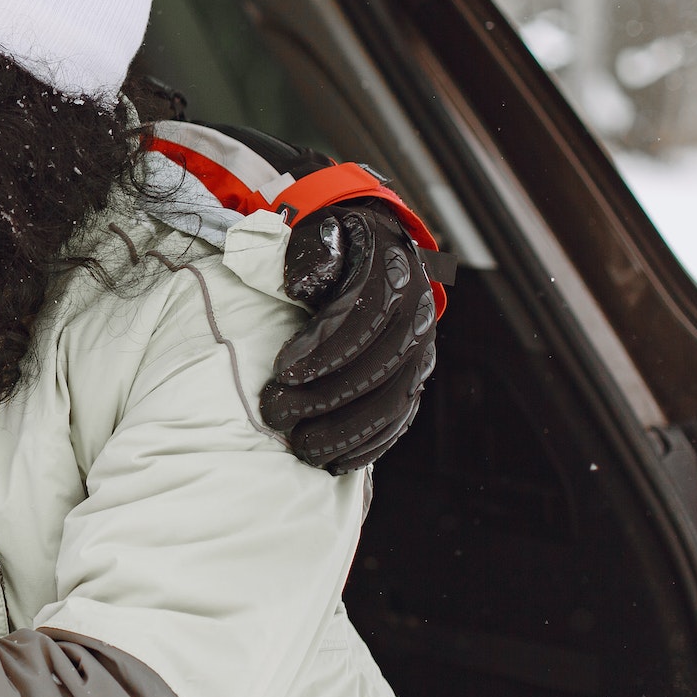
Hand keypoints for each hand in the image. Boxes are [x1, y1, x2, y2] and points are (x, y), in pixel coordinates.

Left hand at [261, 203, 436, 474]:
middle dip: (325, 396)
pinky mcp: (415, 378)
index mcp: (393, 275)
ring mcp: (421, 351)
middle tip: (275, 413)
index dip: (324, 347)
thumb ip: (312, 254)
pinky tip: (336, 462)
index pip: (363, 317)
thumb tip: (301, 284)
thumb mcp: (320, 235)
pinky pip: (400, 420)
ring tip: (300, 447)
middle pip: (378, 367)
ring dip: (346, 430)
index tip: (281, 370)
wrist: (377, 250)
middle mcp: (416, 316)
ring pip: (393, 401)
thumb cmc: (336, 245)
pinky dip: (369, 444)